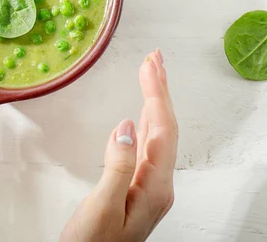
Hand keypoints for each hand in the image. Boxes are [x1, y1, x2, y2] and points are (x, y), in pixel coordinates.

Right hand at [60, 50, 177, 241]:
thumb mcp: (102, 207)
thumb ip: (117, 166)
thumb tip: (125, 125)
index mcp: (155, 186)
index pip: (162, 128)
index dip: (156, 93)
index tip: (149, 64)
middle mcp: (158, 183)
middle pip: (165, 126)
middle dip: (160, 89)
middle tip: (155, 58)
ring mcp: (149, 185)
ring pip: (156, 133)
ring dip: (154, 101)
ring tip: (151, 74)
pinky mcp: (136, 186)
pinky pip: (146, 144)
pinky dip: (144, 120)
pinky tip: (140, 113)